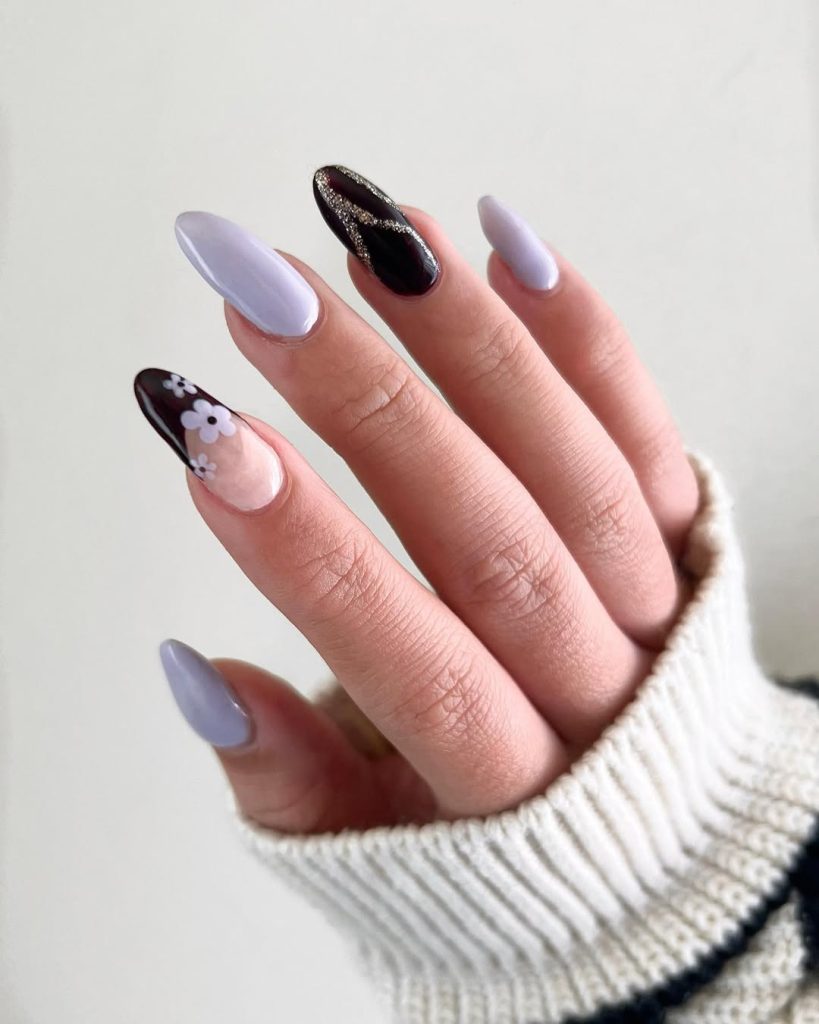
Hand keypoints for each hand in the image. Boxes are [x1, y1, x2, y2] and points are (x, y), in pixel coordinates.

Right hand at [136, 168, 699, 832]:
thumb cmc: (501, 843)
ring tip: (374, 238)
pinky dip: (583, 338)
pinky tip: (505, 249)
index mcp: (513, 788)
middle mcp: (600, 689)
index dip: (311, 555)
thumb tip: (196, 673)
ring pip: (572, 467)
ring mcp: (655, 605)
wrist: (663, 843)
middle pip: (491, 540)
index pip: (414, 661)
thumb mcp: (384, 854)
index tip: (210, 443)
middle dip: (370, 410)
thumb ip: (291, 782)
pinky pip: (647, 430)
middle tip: (266, 294)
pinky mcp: (688, 536)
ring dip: (470, 344)